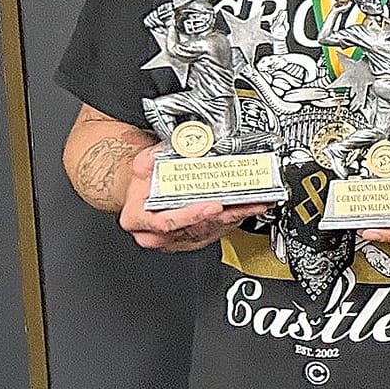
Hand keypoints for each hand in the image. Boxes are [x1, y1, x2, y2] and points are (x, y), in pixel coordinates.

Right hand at [117, 142, 271, 251]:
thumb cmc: (143, 184)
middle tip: (242, 204)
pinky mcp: (190, 240)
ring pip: (208, 232)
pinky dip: (232, 220)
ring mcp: (174, 240)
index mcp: (138, 219)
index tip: (213, 206)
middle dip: (221, 216)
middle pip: (193, 228)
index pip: (166, 222)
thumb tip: (174, 147)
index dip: (192, 215)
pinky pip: (214, 233)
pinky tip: (246, 210)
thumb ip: (152, 157)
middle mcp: (155, 235)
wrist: (143, 195)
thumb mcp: (142, 165)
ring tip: (251, 205)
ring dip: (232, 218)